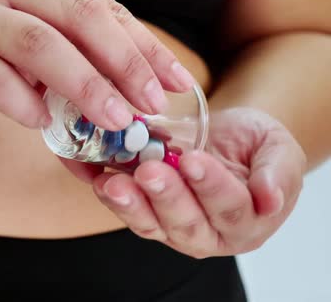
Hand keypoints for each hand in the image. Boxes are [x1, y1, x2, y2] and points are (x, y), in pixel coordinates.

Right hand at [0, 0, 195, 129]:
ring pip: (36, 43)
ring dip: (83, 84)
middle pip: (75, 14)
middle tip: (150, 102)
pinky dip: (23, 103)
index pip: (101, 6)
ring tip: (114, 119)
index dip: (143, 44)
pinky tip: (40, 122)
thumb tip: (131, 90)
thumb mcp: (28, 33)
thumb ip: (72, 50)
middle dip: (121, 60)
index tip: (174, 81)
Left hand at [91, 108, 306, 257]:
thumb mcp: (277, 148)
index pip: (231, 207)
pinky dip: (111, 197)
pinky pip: (129, 212)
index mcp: (249, 220)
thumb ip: (277, 172)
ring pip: (152, 224)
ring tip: (112, 183)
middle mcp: (212, 233)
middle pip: (187, 223)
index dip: (211, 185)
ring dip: (130, 204)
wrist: (226, 141)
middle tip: (148, 171)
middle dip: (165, 197)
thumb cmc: (253, 146)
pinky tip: (97, 178)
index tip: (192, 159)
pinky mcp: (150, 218)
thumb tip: (271, 198)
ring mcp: (176, 229)